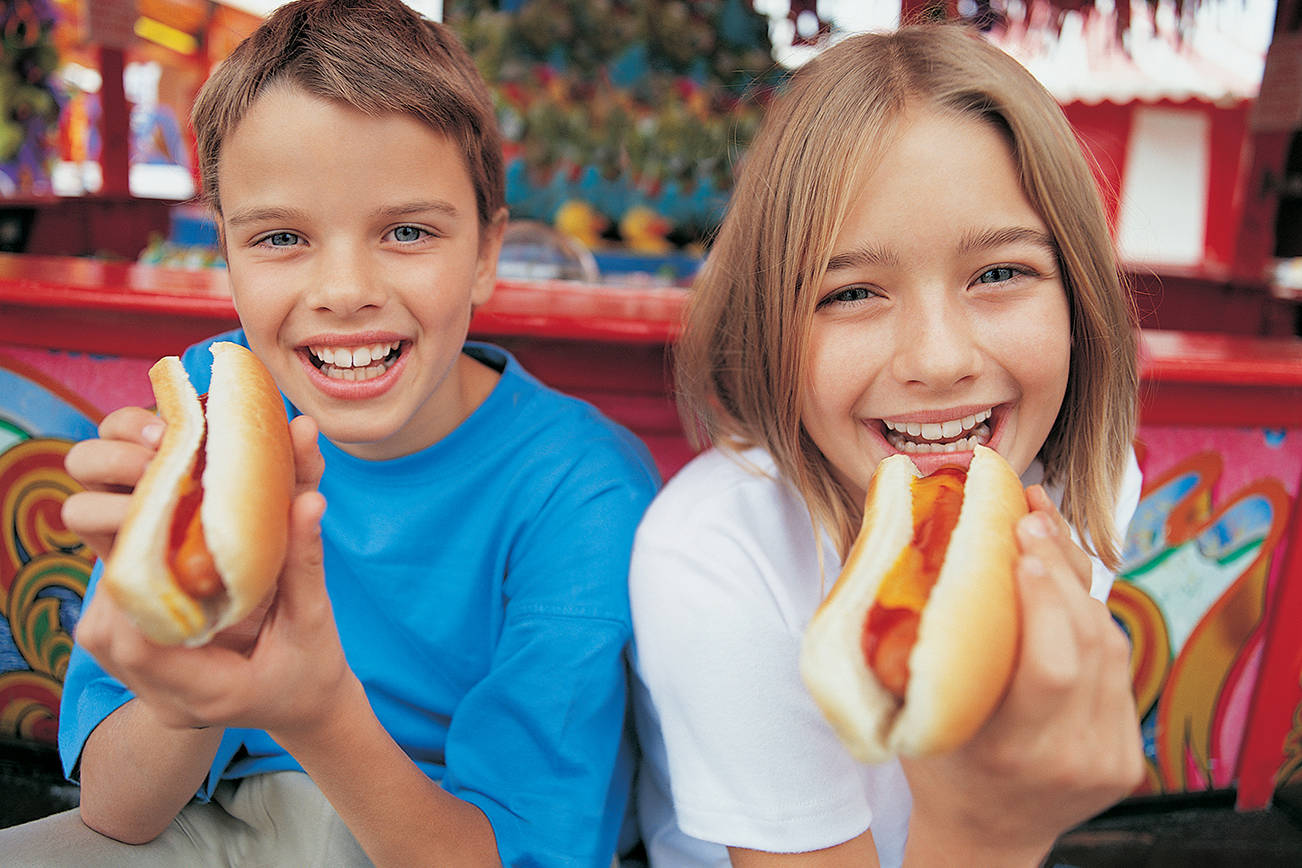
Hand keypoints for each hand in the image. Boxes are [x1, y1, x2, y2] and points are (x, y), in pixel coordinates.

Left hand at [75, 415, 354, 736]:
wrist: (304, 707)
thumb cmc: (315, 669)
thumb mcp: (315, 617)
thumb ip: (304, 562)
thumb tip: (308, 501)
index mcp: (214, 694)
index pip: (143, 647)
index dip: (140, 588)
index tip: (163, 537)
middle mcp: (171, 702)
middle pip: (110, 637)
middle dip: (126, 577)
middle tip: (155, 527)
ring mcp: (153, 695)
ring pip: (100, 635)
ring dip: (120, 584)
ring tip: (152, 543)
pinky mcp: (145, 680)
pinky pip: (110, 636)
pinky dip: (123, 597)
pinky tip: (151, 568)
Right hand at [901, 485, 1143, 861]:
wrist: (985, 838)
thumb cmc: (936, 768)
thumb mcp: (916, 720)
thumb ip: (920, 655)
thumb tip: (905, 554)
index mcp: (1011, 754)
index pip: (1049, 666)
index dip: (1044, 597)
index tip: (1018, 541)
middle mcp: (1070, 758)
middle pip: (1088, 645)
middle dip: (1062, 571)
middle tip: (1030, 519)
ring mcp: (1107, 759)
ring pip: (1112, 648)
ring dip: (1081, 586)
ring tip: (1045, 536)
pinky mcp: (1127, 756)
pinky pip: (1118, 668)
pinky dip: (1093, 619)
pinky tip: (1066, 585)